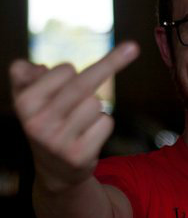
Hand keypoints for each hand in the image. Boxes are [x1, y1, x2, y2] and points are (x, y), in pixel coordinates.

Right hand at [9, 42, 139, 191]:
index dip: (69, 71)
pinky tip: (88, 136)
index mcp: (25, 103)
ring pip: (96, 103)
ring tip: (79, 121)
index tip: (68, 73)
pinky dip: (103, 124)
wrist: (54, 169)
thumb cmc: (44, 122)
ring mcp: (59, 142)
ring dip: (94, 107)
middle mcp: (38, 123)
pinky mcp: (79, 155)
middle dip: (111, 63)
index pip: (63, 71)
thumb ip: (23, 73)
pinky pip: (106, 123)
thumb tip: (39, 69)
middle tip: (134, 47)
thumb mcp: (26, 96)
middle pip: (83, 84)